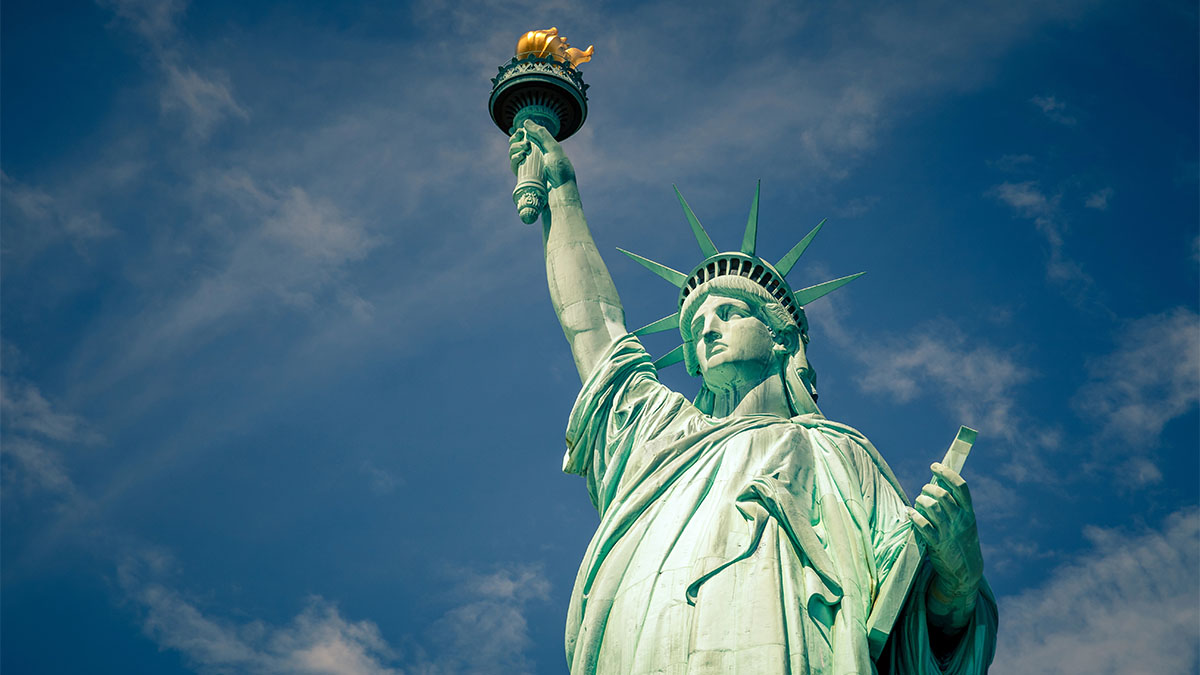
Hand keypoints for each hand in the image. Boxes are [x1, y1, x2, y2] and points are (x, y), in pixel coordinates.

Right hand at [508, 120, 575, 188]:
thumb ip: (542, 134)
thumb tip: (526, 122)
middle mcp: (533, 157)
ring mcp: (527, 167)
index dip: (521, 132)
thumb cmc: (561, 172)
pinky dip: (514, 158)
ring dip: (515, 147)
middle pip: (517, 143)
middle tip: (524, 140)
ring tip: (525, 149)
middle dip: (516, 138)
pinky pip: (513, 165)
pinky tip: (521, 157)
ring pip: (513, 153)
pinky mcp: (522, 177)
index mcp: (542, 148)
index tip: (521, 130)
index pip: (526, 136)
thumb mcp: (554, 149)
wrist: (560, 193)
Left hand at [909, 462, 982, 600]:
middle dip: (929, 489)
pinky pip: (923, 526)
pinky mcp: (937, 544)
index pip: (961, 486)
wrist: (966, 572)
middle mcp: (960, 520)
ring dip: (921, 501)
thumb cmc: (961, 541)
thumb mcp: (964, 522)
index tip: (934, 466)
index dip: (946, 473)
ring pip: (932, 508)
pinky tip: (910, 513)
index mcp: (969, 513)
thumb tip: (937, 482)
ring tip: (918, 503)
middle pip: (943, 495)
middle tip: (924, 492)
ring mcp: (949, 532)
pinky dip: (914, 516)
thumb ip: (954, 505)